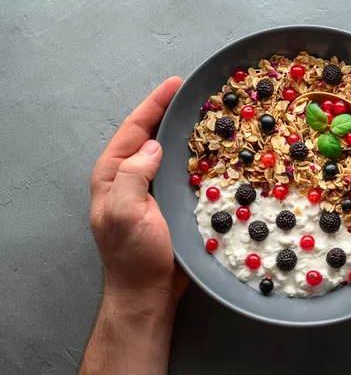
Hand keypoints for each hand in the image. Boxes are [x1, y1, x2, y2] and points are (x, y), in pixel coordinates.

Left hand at [90, 76, 188, 310]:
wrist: (149, 291)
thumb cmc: (134, 255)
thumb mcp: (126, 212)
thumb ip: (134, 175)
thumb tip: (153, 145)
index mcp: (113, 174)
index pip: (133, 129)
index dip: (154, 104)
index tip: (175, 83)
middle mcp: (131, 176)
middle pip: (150, 134)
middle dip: (170, 112)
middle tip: (196, 94)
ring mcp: (151, 188)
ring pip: (169, 151)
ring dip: (186, 132)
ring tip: (208, 115)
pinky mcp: (169, 201)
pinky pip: (182, 170)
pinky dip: (196, 156)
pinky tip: (213, 150)